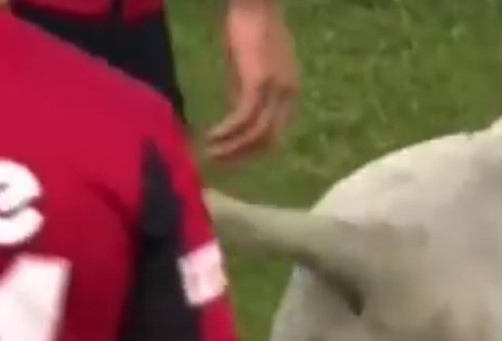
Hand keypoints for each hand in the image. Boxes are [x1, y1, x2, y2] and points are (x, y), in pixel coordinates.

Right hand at [205, 0, 299, 160]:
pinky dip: (227, 131)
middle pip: (269, 140)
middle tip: (219, 164)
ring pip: (256, 134)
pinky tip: (211, 137)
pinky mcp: (260, 83)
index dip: (254, 150)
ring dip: (232, 148)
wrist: (253, 4)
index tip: (232, 158)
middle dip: (243, 156)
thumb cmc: (248, 29)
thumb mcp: (251, 67)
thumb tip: (236, 118)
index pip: (276, 133)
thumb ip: (247, 92)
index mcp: (290, 93)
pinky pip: (243, 118)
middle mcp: (289, 95)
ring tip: (210, 155)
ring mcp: (277, 90)